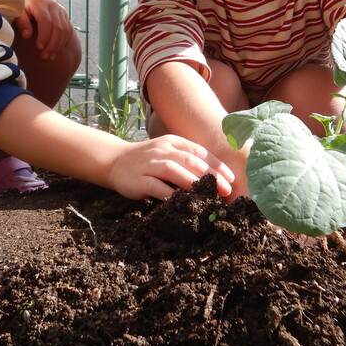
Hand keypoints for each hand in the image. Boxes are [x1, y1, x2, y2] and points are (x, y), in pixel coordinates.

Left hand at [16, 0, 73, 60]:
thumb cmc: (21, 2)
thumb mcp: (17, 10)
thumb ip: (22, 22)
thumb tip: (27, 36)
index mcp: (41, 3)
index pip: (46, 21)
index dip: (44, 36)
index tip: (39, 48)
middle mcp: (53, 6)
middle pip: (58, 27)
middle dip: (52, 44)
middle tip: (44, 56)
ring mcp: (60, 10)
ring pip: (65, 29)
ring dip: (59, 45)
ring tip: (50, 56)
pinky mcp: (64, 14)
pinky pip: (68, 29)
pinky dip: (65, 41)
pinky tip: (57, 50)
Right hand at [107, 134, 234, 201]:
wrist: (114, 161)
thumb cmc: (148, 160)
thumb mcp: (168, 153)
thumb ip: (187, 162)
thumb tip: (216, 179)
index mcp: (173, 142)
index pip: (199, 152)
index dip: (217, 165)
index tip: (231, 178)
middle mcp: (162, 150)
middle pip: (190, 161)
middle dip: (211, 175)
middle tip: (226, 190)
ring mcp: (149, 163)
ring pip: (174, 170)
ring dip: (193, 183)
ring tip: (208, 195)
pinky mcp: (139, 179)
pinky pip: (156, 187)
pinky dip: (170, 194)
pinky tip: (182, 203)